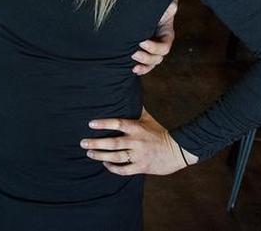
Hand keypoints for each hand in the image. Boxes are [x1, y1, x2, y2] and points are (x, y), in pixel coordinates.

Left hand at [80, 107, 196, 175]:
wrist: (178, 150)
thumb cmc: (159, 132)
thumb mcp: (147, 118)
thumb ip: (136, 108)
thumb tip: (127, 90)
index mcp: (137, 128)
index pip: (118, 123)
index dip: (103, 123)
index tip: (90, 124)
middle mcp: (136, 142)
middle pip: (113, 143)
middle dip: (96, 143)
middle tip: (82, 142)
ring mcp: (138, 155)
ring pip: (116, 157)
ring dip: (100, 156)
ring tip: (89, 153)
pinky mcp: (141, 167)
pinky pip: (124, 169)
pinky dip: (113, 168)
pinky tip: (105, 164)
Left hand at [132, 0, 176, 74]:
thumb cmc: (155, 1)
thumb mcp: (164, 2)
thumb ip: (169, 6)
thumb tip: (172, 7)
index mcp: (166, 34)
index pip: (164, 47)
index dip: (154, 48)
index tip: (141, 42)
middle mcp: (160, 43)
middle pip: (158, 58)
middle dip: (146, 57)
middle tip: (133, 52)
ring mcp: (151, 48)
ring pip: (151, 63)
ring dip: (142, 64)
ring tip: (131, 60)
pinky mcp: (141, 49)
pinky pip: (143, 63)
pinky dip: (140, 68)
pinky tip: (132, 69)